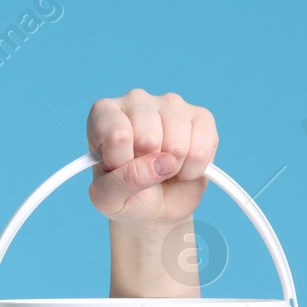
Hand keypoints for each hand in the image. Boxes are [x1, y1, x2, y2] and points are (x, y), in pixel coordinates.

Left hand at [86, 88, 217, 226]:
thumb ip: (123, 181)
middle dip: (147, 166)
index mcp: (104, 113)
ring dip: (171, 169)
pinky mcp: (201, 116)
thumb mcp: (108, 198)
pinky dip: (193, 169)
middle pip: (148, 139)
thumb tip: (163, 162)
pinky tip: (182, 166)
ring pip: (177, 144)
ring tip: (162, 168)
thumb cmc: (125, 195)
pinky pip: (202, 148)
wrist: (156, 206)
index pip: (116, 136)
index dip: (120, 163)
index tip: (116, 168)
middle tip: (142, 169)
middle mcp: (136, 100)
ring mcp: (170, 104)